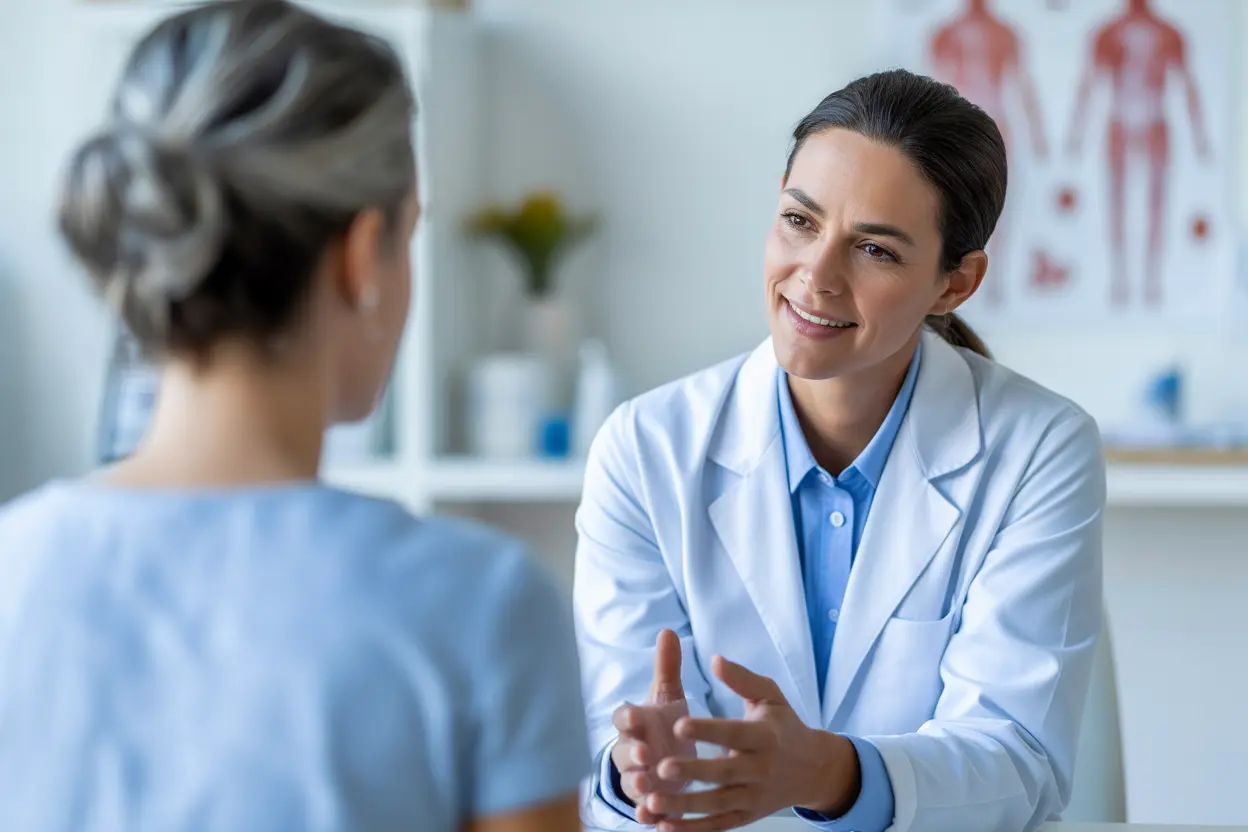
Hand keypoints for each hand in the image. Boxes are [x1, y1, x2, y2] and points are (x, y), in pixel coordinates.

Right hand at [610, 629, 696, 824]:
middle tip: (644, 757)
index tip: (636, 716)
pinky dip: (647, 815)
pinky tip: (653, 817)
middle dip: (632, 756)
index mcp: (635, 723)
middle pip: (624, 754)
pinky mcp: (649, 800)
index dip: (627, 718)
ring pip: (631, 784)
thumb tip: (668, 631)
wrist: (668, 757)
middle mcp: (631, 751)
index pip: (623, 718)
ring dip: (638, 787)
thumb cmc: (664, 722)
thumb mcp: (668, 696)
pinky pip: (643, 809)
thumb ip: (668, 667)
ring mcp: (638, 777)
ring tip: (648, 789)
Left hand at [643, 656, 859, 831]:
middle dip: (693, 771)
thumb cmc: (784, 725)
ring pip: (717, 804)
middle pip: (723, 773)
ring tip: (653, 801)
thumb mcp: (770, 696)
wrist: (814, 769)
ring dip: (684, 806)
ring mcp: (753, 797)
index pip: (733, 733)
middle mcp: (760, 769)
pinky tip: (664, 827)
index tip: (678, 725)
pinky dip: (692, 830)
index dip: (707, 731)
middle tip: (661, 767)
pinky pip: (718, 826)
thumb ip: (742, 679)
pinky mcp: (747, 816)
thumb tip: (714, 659)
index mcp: (763, 736)